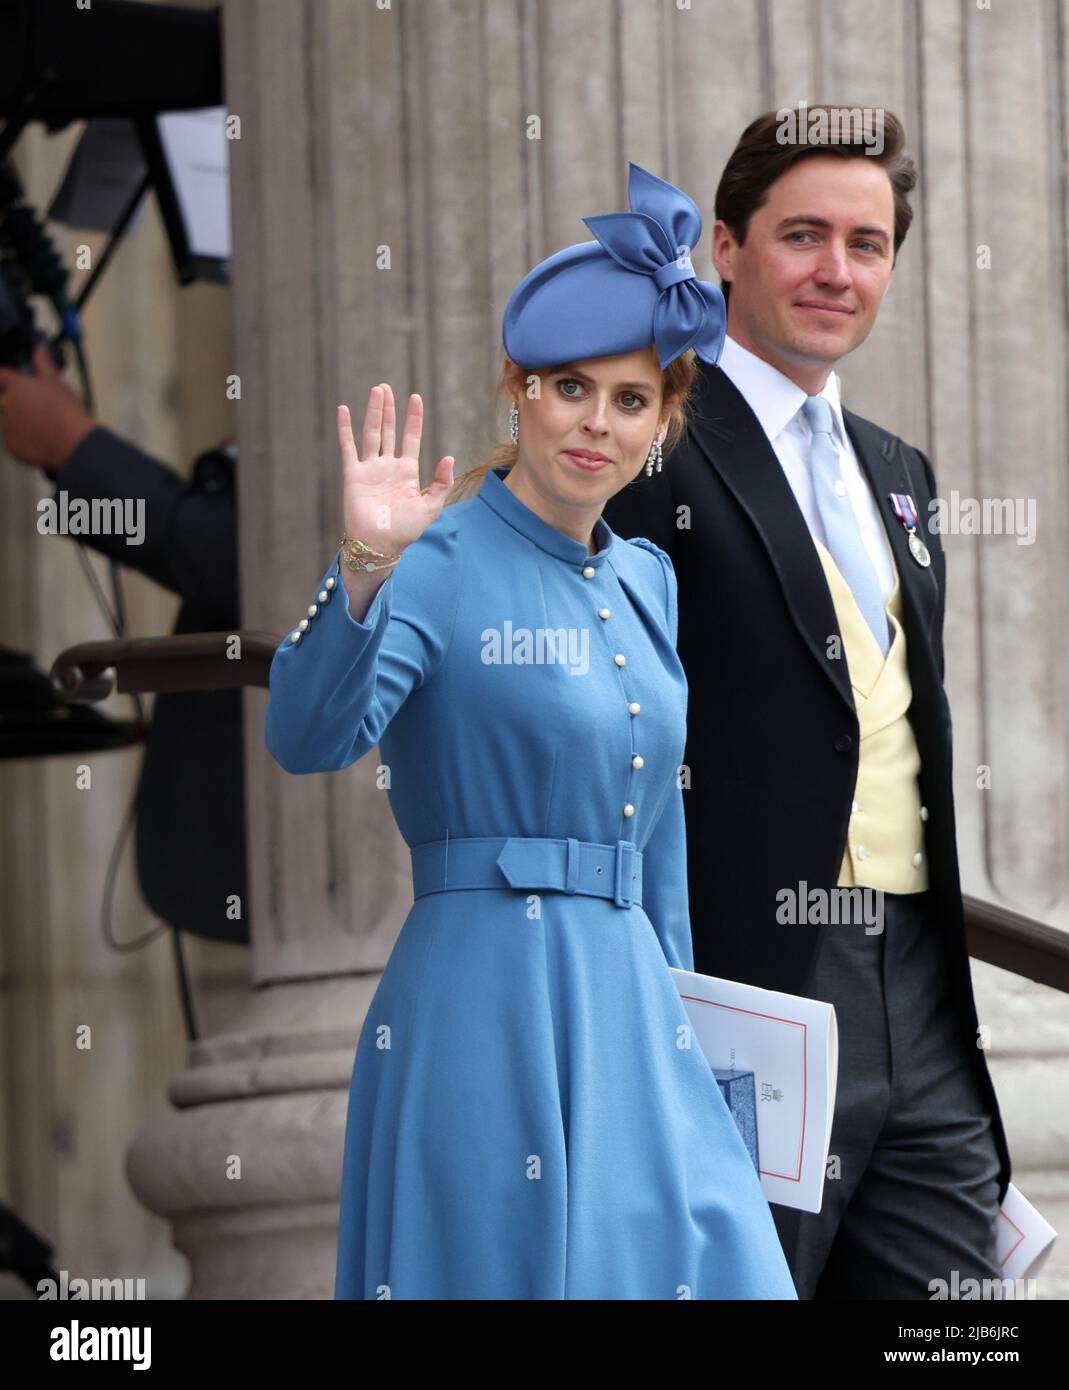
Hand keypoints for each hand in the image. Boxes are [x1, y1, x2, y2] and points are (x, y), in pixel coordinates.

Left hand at [0, 341, 95, 471]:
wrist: (72, 442)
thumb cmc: (65, 409)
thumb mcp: (56, 382)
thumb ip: (43, 363)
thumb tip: (40, 347)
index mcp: (16, 386)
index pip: (1, 376)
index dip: (4, 378)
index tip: (9, 381)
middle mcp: (6, 404)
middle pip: (3, 400)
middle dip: (14, 401)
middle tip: (36, 408)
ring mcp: (7, 426)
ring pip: (7, 420)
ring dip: (17, 420)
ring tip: (40, 426)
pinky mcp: (11, 446)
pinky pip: (12, 439)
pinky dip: (21, 439)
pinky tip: (38, 439)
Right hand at [338, 384, 453, 559]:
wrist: (380, 545)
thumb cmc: (406, 530)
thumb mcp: (430, 507)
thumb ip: (441, 483)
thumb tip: (449, 458)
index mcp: (407, 472)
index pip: (411, 438)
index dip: (413, 418)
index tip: (415, 397)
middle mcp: (387, 466)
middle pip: (389, 430)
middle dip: (389, 409)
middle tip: (386, 387)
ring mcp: (370, 469)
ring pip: (371, 433)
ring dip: (373, 412)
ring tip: (376, 391)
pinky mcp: (353, 475)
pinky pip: (348, 447)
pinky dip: (345, 429)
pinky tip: (344, 410)